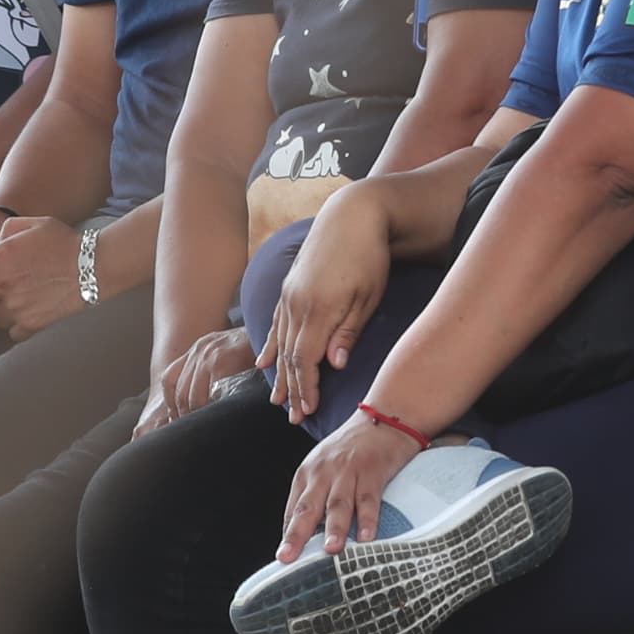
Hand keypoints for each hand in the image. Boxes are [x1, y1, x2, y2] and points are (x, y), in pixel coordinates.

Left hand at [0, 212, 85, 336]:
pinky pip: (11, 332)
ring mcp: (16, 309)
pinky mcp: (31, 326)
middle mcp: (2, 285)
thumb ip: (0, 233)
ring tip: (8, 303)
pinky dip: (15, 325)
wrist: (95, 266)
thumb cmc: (64, 242)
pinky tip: (27, 312)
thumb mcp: (28, 224)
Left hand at [142, 325, 258, 432]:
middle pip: (178, 390)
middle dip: (181, 414)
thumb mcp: (229, 353)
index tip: (176, 418)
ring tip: (204, 429)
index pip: (169, 378)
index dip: (170, 402)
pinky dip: (210, 410)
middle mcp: (199, 350)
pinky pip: (208, 395)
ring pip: (191, 396)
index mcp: (199, 349)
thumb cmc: (257, 351)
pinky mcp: (220, 362)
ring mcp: (208, 355)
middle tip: (189, 430)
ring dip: (195, 415)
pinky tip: (218, 418)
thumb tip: (202, 401)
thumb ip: (213, 371)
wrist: (274, 335)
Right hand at [264, 185, 401, 419]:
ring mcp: (289, 295)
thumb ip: (348, 331)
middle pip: (290, 356)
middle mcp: (297, 304)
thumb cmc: (368, 256)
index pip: (305, 359)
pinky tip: (264, 363)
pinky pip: (275, 323)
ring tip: (278, 400)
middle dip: (292, 389)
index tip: (308, 412)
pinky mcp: (288, 287)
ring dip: (280, 374)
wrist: (351, 215)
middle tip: (293, 418)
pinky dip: (270, 346)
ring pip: (281, 343)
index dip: (306, 388)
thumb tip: (334, 365)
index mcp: (318, 309)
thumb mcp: (368, 296)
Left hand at [279, 406, 424, 561]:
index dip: (288, 535)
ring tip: (331, 550)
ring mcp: (348, 471)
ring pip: (338, 504)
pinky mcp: (372, 471)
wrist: (383, 417)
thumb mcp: (324, 466)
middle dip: (297, 535)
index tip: (284, 558)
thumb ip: (315, 495)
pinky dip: (368, 519)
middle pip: (308, 508)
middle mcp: (323, 472)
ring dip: (334, 529)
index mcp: (307, 473)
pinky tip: (367, 537)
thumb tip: (307, 533)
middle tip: (288, 557)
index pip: (293, 510)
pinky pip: (369, 499)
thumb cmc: (352, 448)